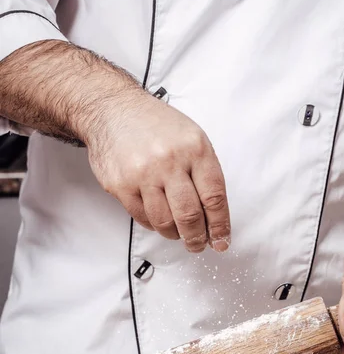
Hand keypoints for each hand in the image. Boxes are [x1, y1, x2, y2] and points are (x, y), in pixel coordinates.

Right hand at [88, 92, 229, 253]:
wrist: (112, 109)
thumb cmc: (155, 125)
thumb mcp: (192, 137)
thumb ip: (204, 173)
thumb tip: (214, 214)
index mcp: (195, 149)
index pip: (214, 198)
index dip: (220, 226)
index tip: (221, 240)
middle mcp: (170, 161)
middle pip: (190, 215)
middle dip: (197, 238)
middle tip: (198, 244)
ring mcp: (143, 174)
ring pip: (165, 222)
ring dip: (174, 234)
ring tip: (178, 234)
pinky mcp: (121, 185)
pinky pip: (142, 217)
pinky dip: (153, 224)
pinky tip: (158, 220)